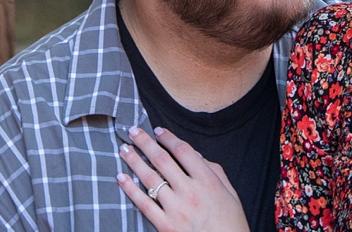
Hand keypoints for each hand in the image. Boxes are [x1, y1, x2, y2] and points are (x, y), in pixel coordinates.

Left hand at [117, 126, 249, 231]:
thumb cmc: (230, 223)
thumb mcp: (230, 193)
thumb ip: (213, 170)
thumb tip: (194, 154)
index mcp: (207, 181)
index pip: (183, 151)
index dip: (169, 138)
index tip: (158, 130)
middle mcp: (190, 192)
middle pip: (162, 160)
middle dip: (145, 143)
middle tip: (133, 131)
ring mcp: (176, 209)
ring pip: (150, 178)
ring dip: (134, 161)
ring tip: (124, 149)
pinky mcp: (165, 226)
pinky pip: (143, 204)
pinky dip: (130, 189)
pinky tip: (121, 177)